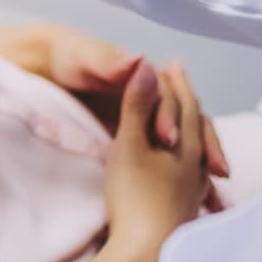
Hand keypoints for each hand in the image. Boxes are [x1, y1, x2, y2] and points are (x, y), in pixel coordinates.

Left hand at [0, 24, 229, 179]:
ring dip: (204, 166)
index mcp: (143, 76)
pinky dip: (189, 179)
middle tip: (217, 174)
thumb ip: (107, 60)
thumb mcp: (82, 57)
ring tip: (216, 198)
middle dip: (206, 146)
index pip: (168, 98)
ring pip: (188, 142)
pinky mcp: (140, 137)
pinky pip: (172, 158)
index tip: (165, 138)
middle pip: (190, 123)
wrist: (44, 64)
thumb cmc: (65, 59)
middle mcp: (152, 96)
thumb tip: (138, 60)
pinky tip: (200, 203)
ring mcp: (148, 118)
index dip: (169, 116)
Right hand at [102, 61, 221, 261]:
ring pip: (202, 151)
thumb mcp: (129, 145)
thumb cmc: (135, 199)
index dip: (176, 81)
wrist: (146, 258)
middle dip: (188, 100)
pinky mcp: (187, 211)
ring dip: (196, 130)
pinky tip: (197, 175)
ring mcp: (195, 189)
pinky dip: (197, 162)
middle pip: (199, 124)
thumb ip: (136, 106)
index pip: (185, 102)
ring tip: (192, 123)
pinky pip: (199, 177)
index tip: (173, 65)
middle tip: (181, 84)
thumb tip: (145, 64)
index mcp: (187, 144)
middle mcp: (199, 164)